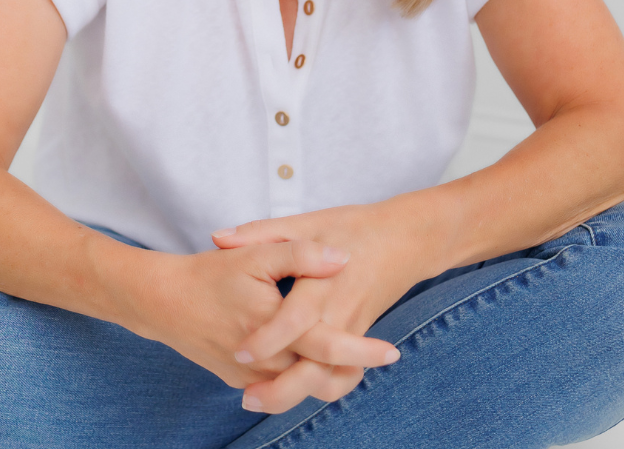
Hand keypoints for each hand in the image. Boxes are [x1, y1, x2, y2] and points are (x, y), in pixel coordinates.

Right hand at [125, 238, 398, 392]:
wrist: (162, 302)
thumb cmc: (210, 273)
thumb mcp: (256, 255)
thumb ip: (301, 254)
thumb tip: (341, 256)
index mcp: (275, 329)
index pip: (329, 347)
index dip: (363, 350)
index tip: (392, 349)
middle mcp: (265, 363)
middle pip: (321, 377)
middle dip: (353, 369)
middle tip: (382, 353)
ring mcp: (252, 378)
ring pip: (302, 387)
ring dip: (330, 376)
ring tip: (354, 357)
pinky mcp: (242, 381)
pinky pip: (281, 386)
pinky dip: (303, 376)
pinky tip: (317, 358)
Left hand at [211, 201, 423, 412]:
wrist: (406, 239)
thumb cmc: (353, 227)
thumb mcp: (307, 222)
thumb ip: (262, 232)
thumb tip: (218, 238)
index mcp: (323, 284)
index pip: (294, 322)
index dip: (266, 340)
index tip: (239, 354)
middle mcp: (339, 315)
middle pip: (314, 365)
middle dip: (281, 389)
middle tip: (247, 399)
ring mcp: (354, 332)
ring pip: (330, 379)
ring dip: (300, 396)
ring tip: (261, 400)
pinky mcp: (362, 339)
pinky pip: (344, 376)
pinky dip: (322, 389)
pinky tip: (295, 390)